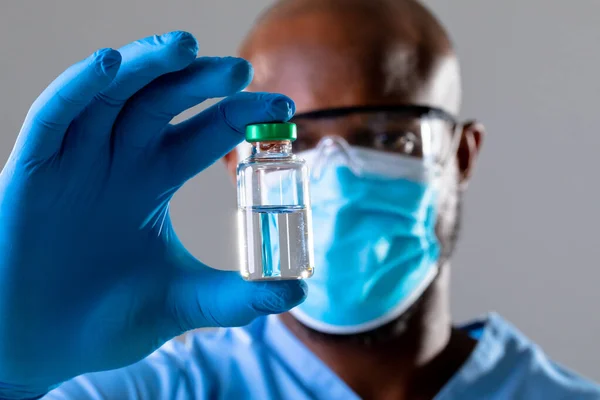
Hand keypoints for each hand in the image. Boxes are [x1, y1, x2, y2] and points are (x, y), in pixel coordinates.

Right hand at [0, 31, 305, 397]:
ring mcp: (76, 161)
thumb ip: (235, 297)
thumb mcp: (182, 302)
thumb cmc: (106, 321)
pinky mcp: (32, 171)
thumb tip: (296, 293)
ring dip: (146, 65)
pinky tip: (109, 64)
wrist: (41, 349)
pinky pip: (54, 117)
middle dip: (200, 82)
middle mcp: (118, 160)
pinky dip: (78, 88)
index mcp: (153, 180)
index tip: (283, 106)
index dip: (239, 115)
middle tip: (242, 71)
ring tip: (187, 46)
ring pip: (112, 95)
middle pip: (162, 102)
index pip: (203, 133)